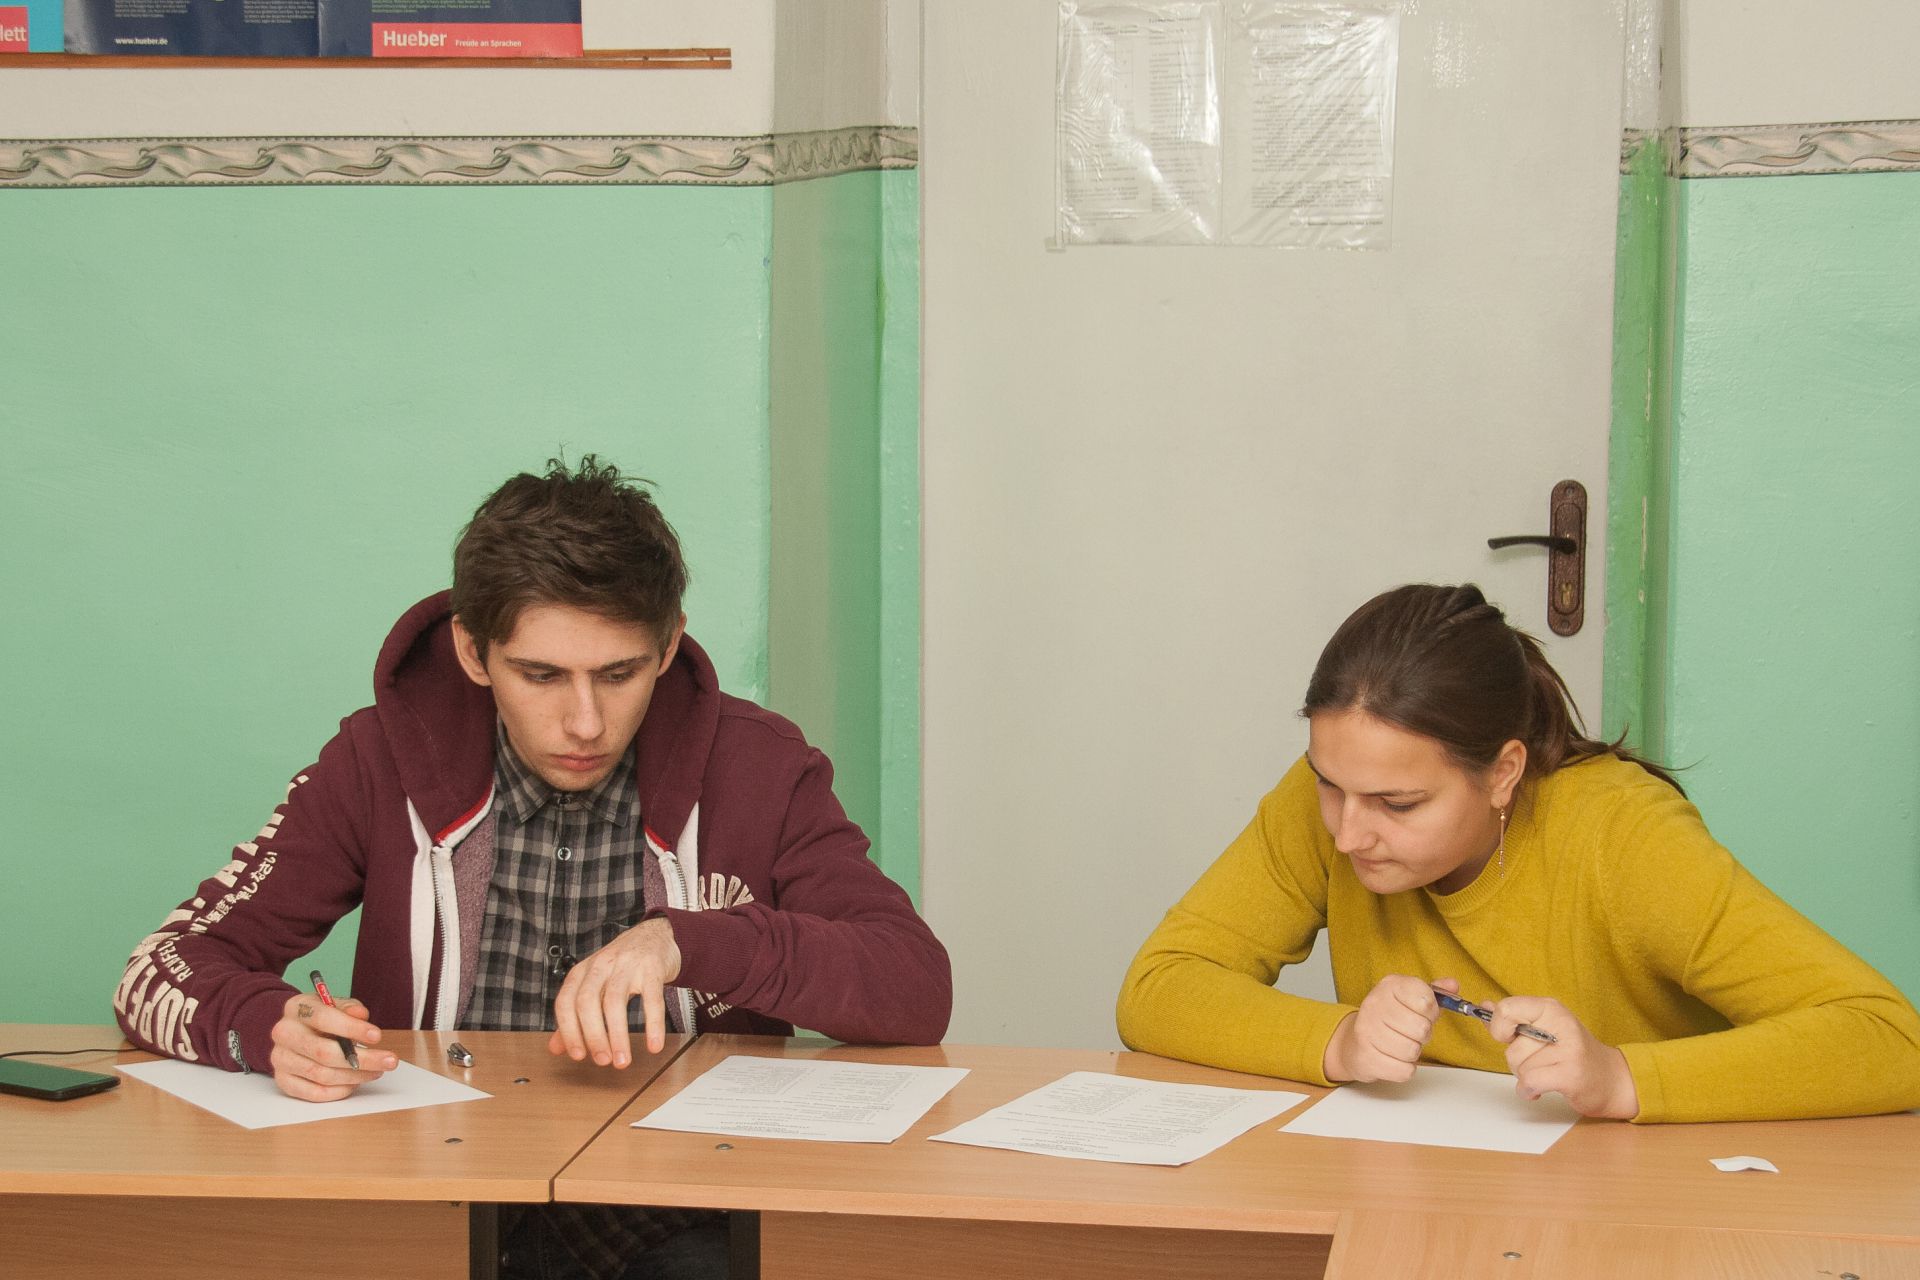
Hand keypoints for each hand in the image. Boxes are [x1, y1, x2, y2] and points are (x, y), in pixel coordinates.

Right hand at [269, 992, 396, 1101]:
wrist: (295, 1030)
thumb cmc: (320, 1017)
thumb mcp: (335, 1004)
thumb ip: (349, 1008)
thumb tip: (361, 1015)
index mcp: (296, 1008)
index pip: (324, 1018)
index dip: (352, 1028)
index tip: (377, 1036)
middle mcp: (284, 1033)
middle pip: (324, 1052)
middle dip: (363, 1059)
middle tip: (389, 1061)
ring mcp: (281, 1058)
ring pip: (322, 1074)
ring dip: (355, 1076)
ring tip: (376, 1071)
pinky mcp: (283, 1080)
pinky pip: (314, 1092)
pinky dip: (339, 1091)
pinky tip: (355, 1083)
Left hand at [548, 917, 681, 1066]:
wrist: (655, 936)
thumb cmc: (621, 966)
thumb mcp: (594, 984)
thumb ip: (574, 1015)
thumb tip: (556, 1048)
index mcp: (582, 972)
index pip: (566, 1002)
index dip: (569, 1031)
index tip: (578, 1055)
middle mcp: (601, 966)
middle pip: (587, 1002)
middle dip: (593, 1036)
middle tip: (602, 1061)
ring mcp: (626, 965)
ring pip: (615, 1001)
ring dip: (618, 1036)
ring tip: (623, 1060)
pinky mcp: (651, 968)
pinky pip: (651, 998)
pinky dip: (652, 1024)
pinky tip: (653, 1044)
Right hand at [1323, 975, 1455, 1083]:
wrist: (1355, 1042)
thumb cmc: (1389, 1019)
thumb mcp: (1411, 999)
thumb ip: (1435, 992)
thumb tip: (1453, 985)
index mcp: (1389, 985)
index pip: (1426, 1000)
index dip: (1431, 1011)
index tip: (1423, 1013)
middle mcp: (1375, 1004)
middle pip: (1421, 1028)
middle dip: (1423, 1035)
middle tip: (1412, 1032)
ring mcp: (1367, 1031)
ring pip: (1412, 1051)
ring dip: (1413, 1052)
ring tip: (1402, 1044)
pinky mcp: (1366, 1057)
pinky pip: (1403, 1070)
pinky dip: (1404, 1069)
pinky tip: (1394, 1058)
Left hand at [1489, 995, 1639, 1118]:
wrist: (1611, 1079)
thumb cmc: (1572, 1054)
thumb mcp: (1543, 1028)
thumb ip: (1513, 1019)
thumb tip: (1485, 1007)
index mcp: (1550, 1008)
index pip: (1506, 1009)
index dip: (1499, 1028)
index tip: (1511, 1038)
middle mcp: (1560, 1023)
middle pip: (1510, 1047)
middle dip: (1517, 1062)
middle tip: (1540, 1062)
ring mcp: (1568, 1049)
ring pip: (1519, 1067)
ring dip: (1526, 1078)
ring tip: (1547, 1074)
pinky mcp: (1571, 1074)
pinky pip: (1529, 1082)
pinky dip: (1529, 1091)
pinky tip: (1541, 1089)